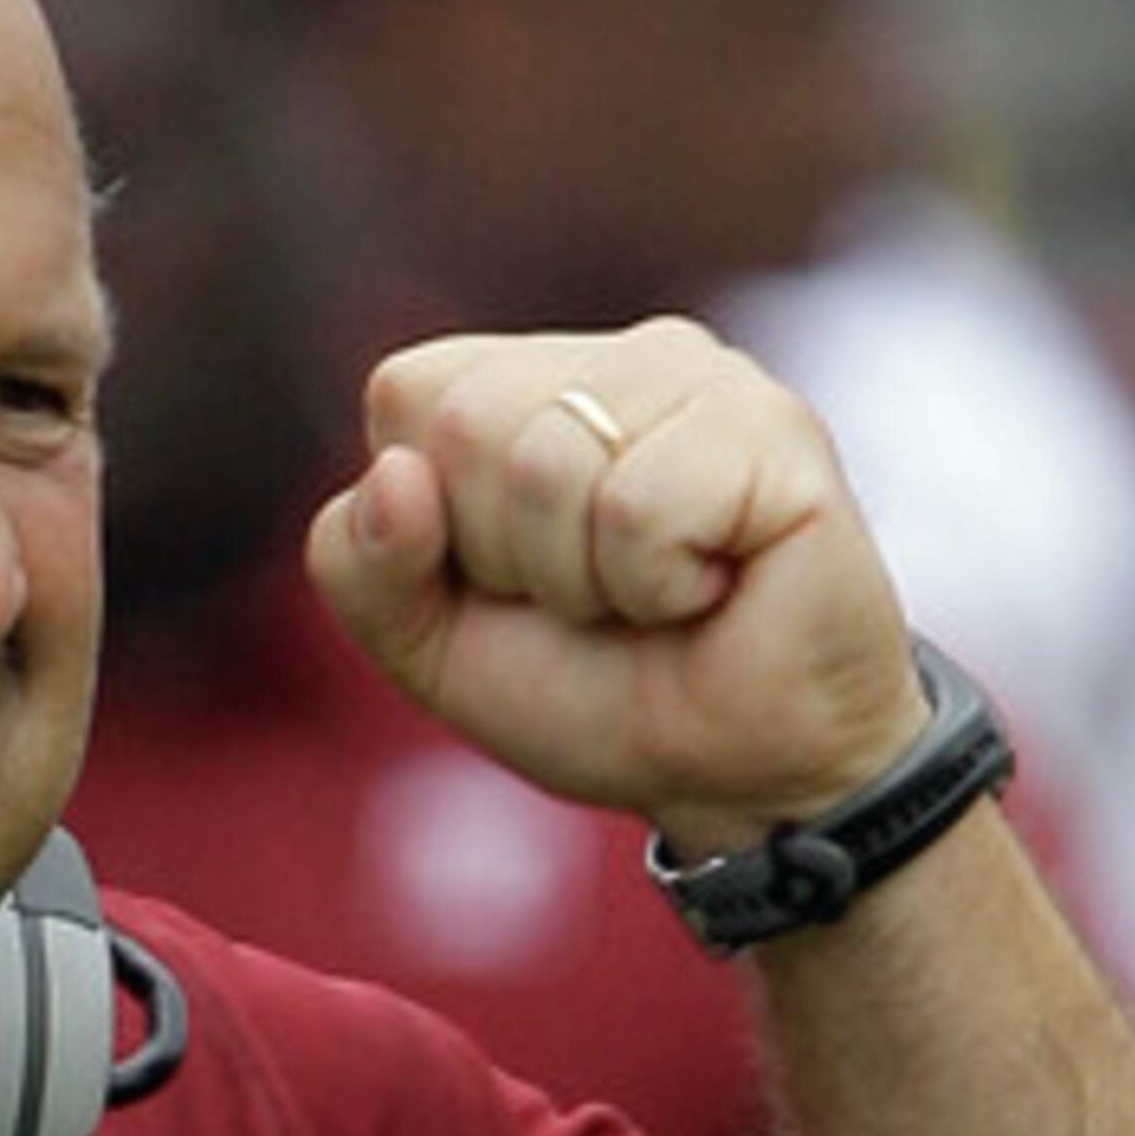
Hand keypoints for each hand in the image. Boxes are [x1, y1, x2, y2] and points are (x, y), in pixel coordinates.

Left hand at [301, 318, 923, 854]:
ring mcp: (704, 378)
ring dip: (586, 580)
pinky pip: (640, 507)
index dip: (434, 521)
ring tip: (658, 596)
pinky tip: (716, 589)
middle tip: (596, 599)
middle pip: (470, 422)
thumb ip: (358, 562)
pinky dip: (658, 587)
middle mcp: (614, 358)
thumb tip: (395, 474)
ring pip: (551, 461)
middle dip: (510, 556)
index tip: (511, 577)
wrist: (735, 777)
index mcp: (524, 380)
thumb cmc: (591, 693)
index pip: (407, 393)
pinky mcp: (776, 430)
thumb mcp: (425, 643)